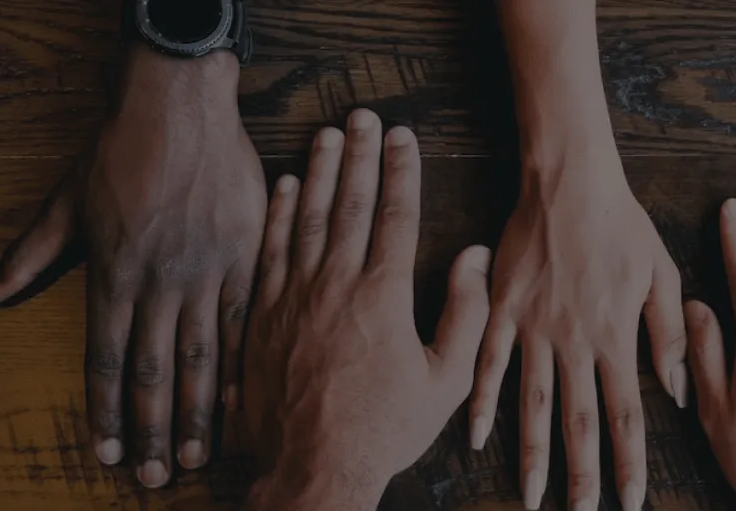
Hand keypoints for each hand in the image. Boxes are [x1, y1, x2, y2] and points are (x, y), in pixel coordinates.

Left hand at [0, 47, 264, 485]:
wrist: (181, 108)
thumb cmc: (120, 150)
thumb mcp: (65, 201)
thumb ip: (30, 253)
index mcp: (114, 273)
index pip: (105, 360)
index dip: (105, 413)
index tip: (106, 455)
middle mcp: (160, 282)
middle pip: (154, 371)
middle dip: (151, 430)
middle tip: (155, 477)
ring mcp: (208, 272)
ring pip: (203, 357)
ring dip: (196, 412)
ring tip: (195, 454)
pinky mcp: (246, 257)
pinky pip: (246, 321)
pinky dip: (243, 364)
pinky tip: (241, 400)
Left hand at [241, 111, 491, 510]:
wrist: (312, 468)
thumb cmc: (384, 429)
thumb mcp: (446, 380)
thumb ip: (465, 313)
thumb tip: (473, 257)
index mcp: (383, 296)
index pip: (395, 216)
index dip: (401, 171)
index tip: (404, 137)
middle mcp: (335, 285)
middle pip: (349, 204)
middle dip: (360, 155)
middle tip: (364, 116)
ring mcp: (294, 298)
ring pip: (307, 218)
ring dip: (319, 171)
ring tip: (327, 134)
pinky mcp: (262, 316)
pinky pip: (271, 251)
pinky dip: (279, 215)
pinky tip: (286, 187)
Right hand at [468, 150, 686, 510]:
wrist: (569, 181)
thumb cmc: (622, 225)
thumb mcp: (662, 274)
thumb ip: (669, 336)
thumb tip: (676, 392)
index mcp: (616, 336)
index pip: (626, 415)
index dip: (628, 463)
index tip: (630, 501)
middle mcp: (574, 341)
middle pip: (579, 421)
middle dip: (582, 475)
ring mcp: (534, 328)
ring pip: (532, 404)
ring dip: (532, 454)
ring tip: (532, 497)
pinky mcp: (503, 310)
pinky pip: (489, 364)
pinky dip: (481, 403)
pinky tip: (476, 439)